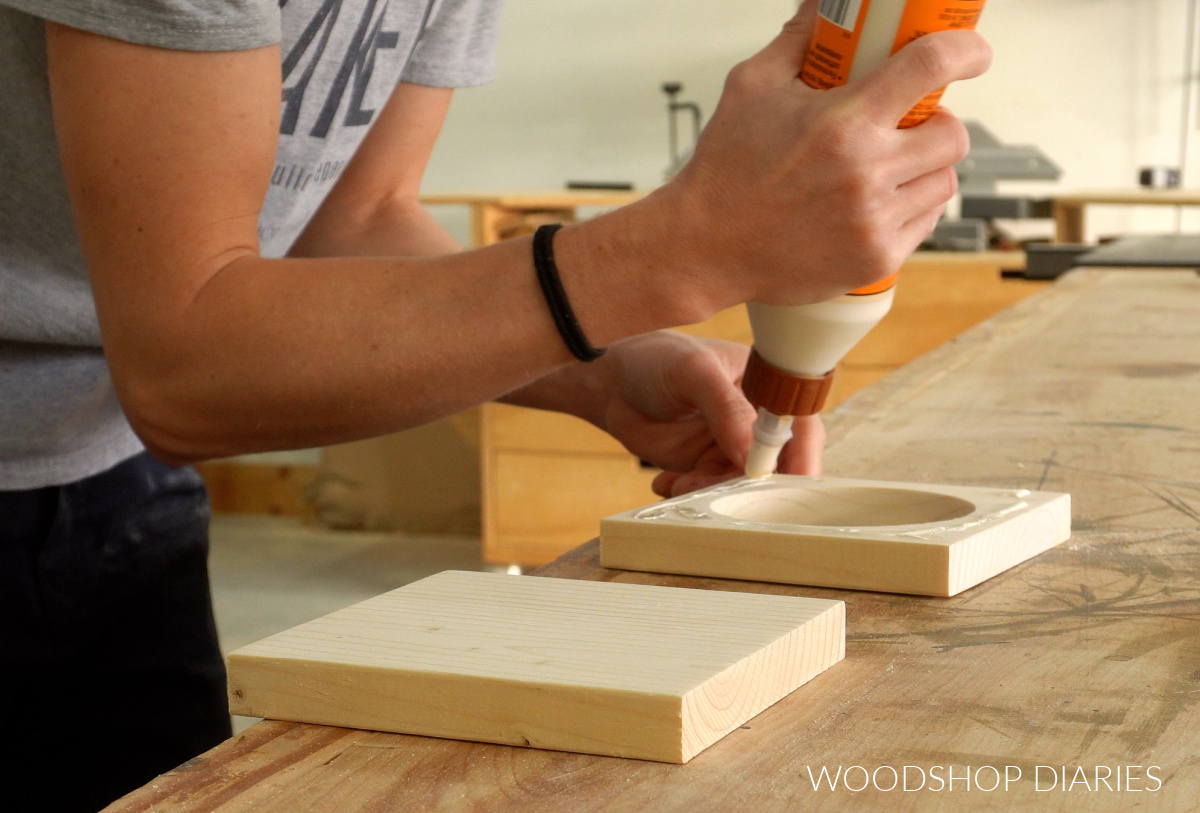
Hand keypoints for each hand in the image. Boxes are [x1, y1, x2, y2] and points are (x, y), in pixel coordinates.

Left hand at [597, 332, 824, 497]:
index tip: (787, 485)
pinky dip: (689, 495)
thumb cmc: (658, 359)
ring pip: (739, 486)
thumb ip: (725, 407)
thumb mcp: (693, 371)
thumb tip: (751, 452)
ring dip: (714, 493)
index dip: (803, 458)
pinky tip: (664, 483)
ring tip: (680, 484)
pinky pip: (707, 493)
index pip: (800, 426)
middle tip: (726, 495)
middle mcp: (756, 423)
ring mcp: (730, 448)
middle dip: (754, 487)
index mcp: (768, 389)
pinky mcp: (704, 467)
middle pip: (776, 466)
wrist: (613, 382)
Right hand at [664, 0, 991, 307]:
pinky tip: (878, 202)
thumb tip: (823, 5)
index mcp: (842, 123)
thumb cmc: (725, 170)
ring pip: (944, 181)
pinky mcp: (876, 260)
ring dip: (926, 168)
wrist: (704, 248)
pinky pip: (926, 223)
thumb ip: (797, 40)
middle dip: (939, 122)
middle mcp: (866, 174)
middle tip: (912, 125)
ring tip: (890, 167)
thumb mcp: (751, 88)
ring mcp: (874, 222)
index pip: (931, 66)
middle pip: (953, 134)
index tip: (973, 53)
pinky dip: (911, 208)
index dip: (966, 50)